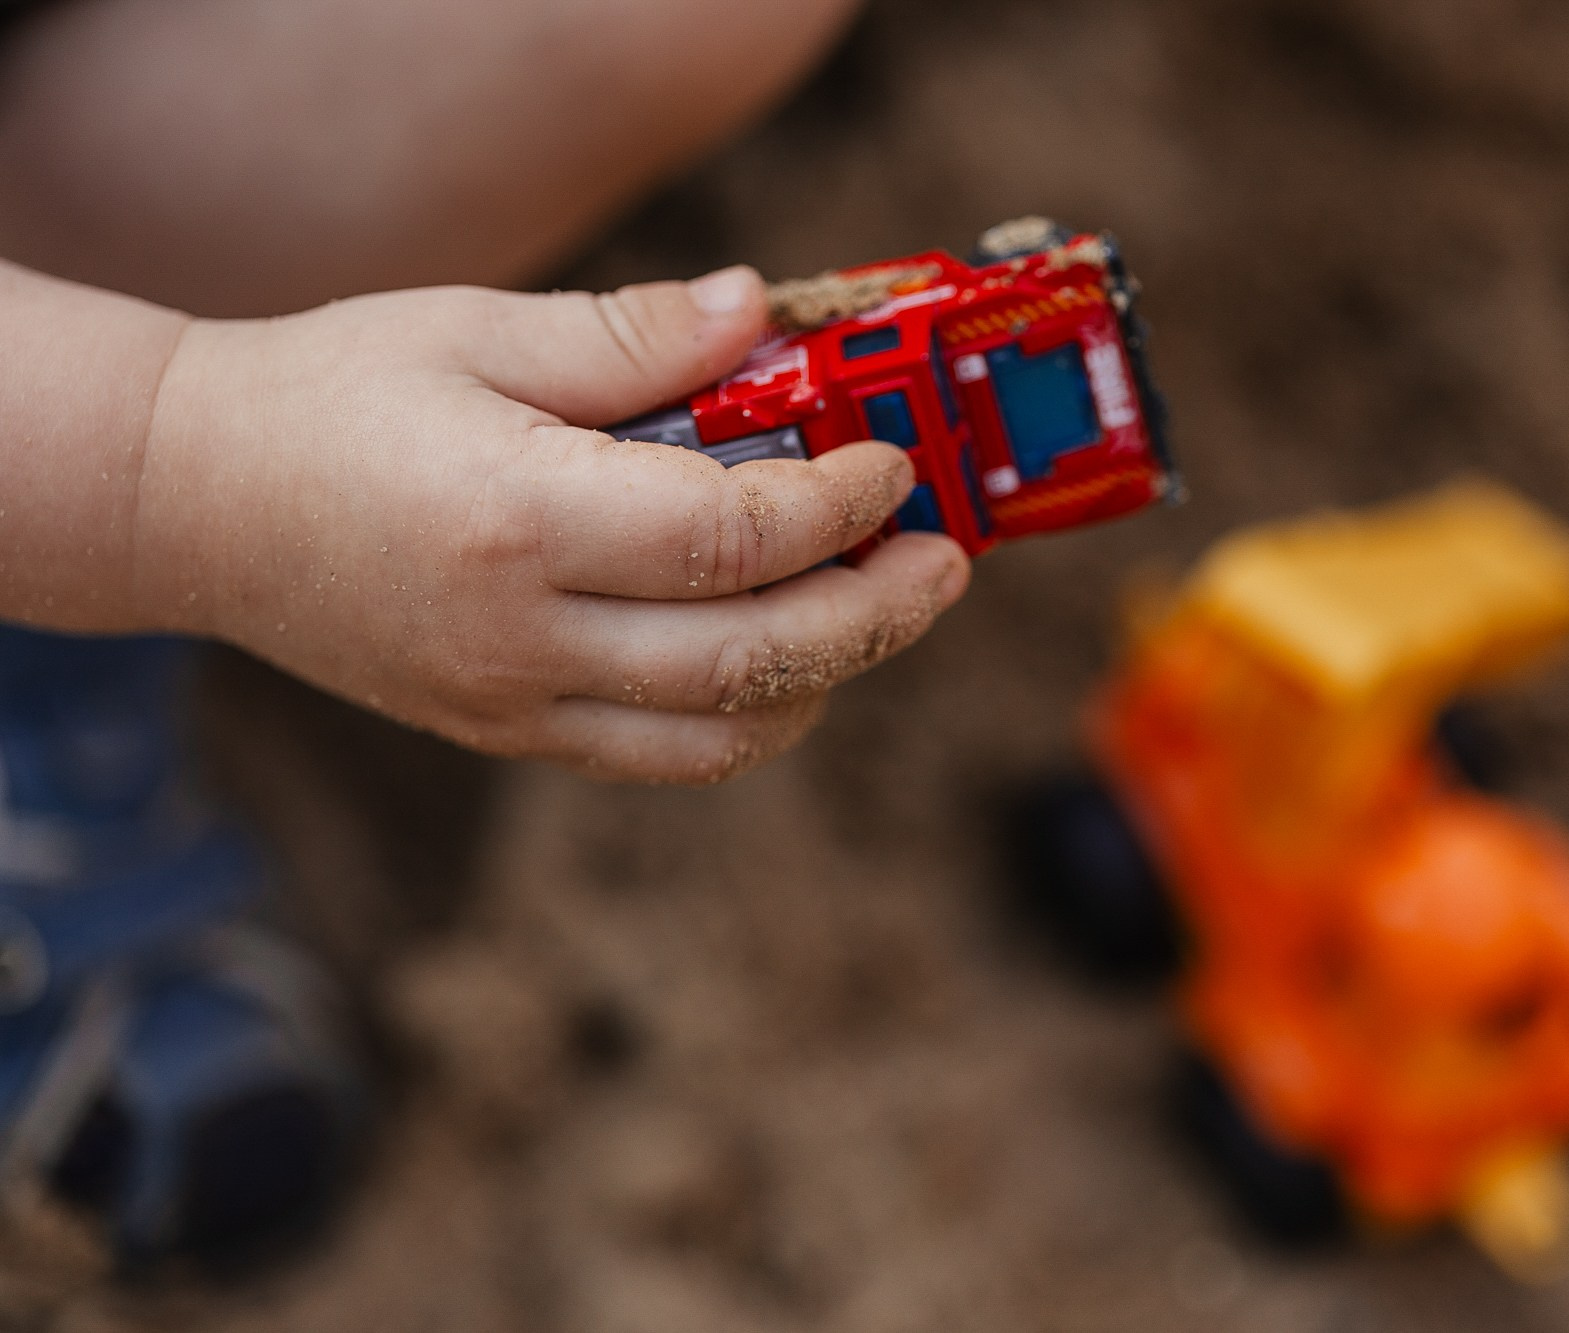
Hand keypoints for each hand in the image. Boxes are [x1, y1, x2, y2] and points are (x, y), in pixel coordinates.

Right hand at [136, 268, 968, 781]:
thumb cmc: (334, 395)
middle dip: (874, 614)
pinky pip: (663, 757)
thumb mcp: (478, 328)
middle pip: (752, 659)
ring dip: (828, 676)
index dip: (835, 507)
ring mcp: (511, 706)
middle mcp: (520, 637)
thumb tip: (767, 312)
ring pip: (721, 735)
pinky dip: (751, 718)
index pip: (728, 538)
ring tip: (877, 604)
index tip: (891, 467)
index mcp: (517, 520)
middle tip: (941, 564)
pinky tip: (790, 655)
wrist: (196, 501)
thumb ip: (633, 335)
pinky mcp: (506, 735)